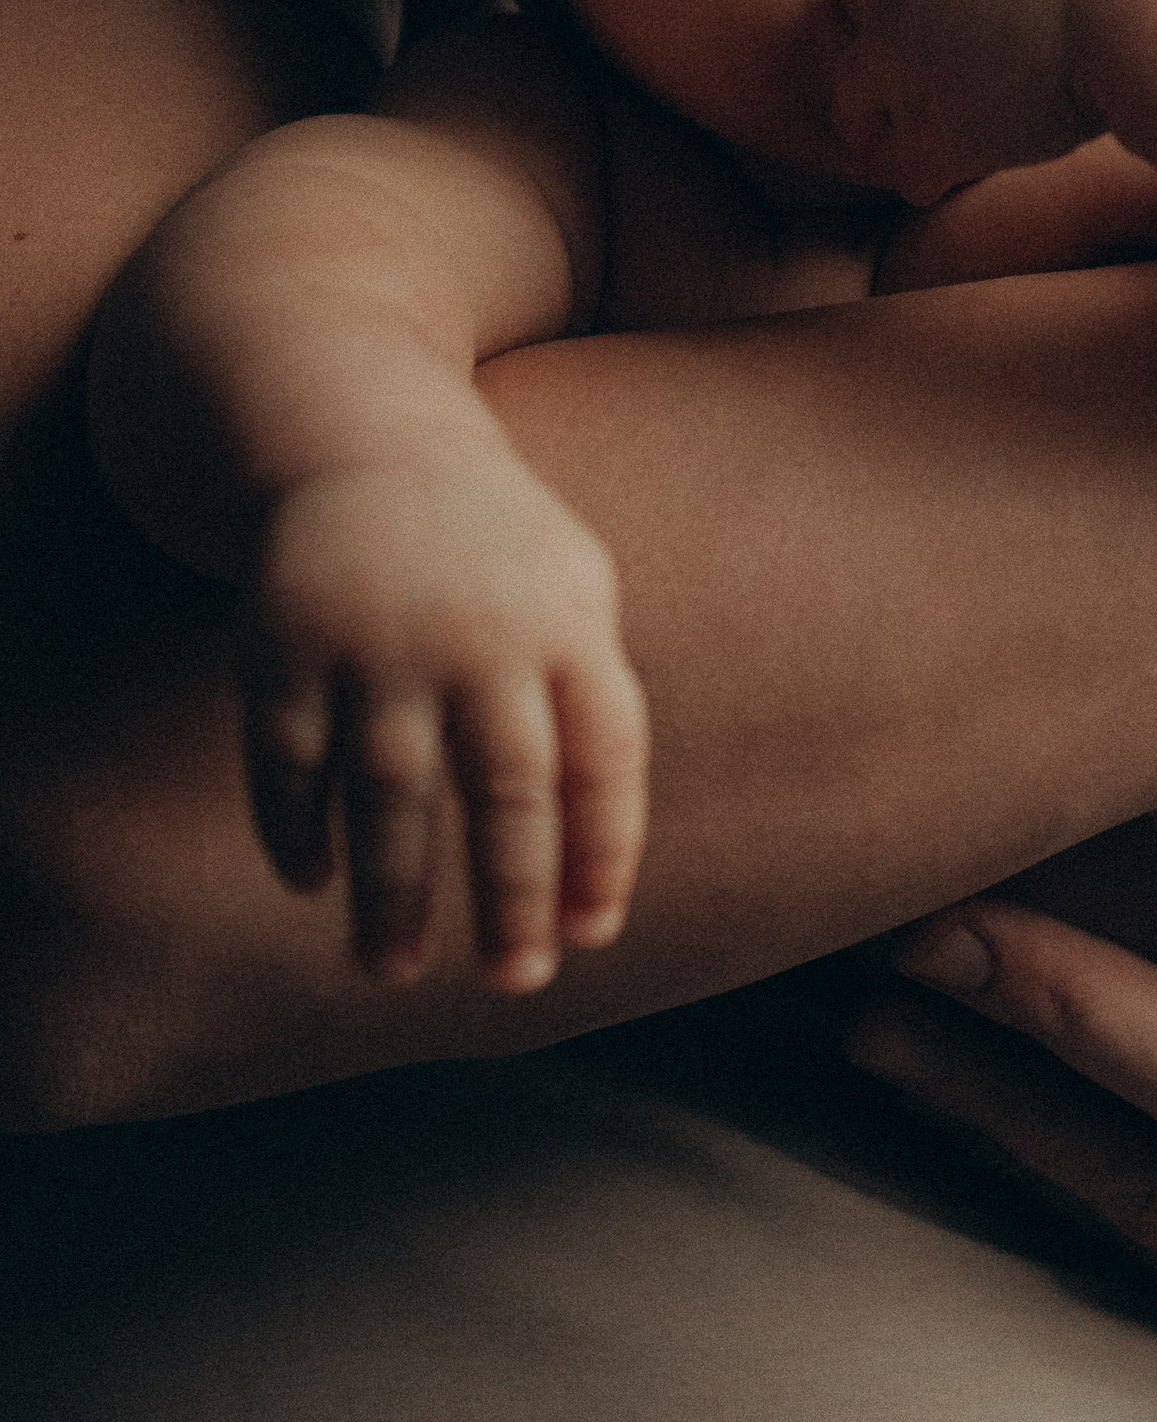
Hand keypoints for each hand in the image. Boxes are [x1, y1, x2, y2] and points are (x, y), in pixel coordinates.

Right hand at [242, 452, 649, 992]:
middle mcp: (479, 640)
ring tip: (391, 970)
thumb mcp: (575, 597)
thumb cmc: (497, 557)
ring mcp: (378, 643)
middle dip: (512, 897)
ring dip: (391, 894)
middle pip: (507, 791)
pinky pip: (287, 760)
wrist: (369, 441)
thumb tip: (594, 882)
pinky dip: (294, 828)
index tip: (590, 935)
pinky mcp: (286, 645)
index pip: (604, 761)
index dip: (603, 854)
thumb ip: (592, 715)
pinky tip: (311, 882)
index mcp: (569, 629)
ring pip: (390, 794)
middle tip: (513, 980)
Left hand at [828, 0, 1132, 201]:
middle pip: (853, 19)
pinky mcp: (934, 125)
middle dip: (887, 47)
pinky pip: (904, 166)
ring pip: (854, 103)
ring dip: (889, 119)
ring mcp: (900, 55)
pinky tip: (951, 177)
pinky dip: (928, 173)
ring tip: (925, 138)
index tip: (947, 21)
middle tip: (925, 79)